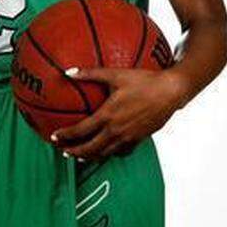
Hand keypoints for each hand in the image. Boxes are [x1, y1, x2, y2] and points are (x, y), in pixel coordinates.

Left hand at [51, 66, 187, 160]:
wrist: (172, 91)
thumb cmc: (143, 80)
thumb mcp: (114, 74)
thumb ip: (89, 73)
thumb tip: (67, 71)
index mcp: (108, 116)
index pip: (81, 131)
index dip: (65, 136)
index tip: (54, 136)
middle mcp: (117, 130)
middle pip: (91, 148)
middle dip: (74, 151)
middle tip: (62, 150)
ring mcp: (129, 137)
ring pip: (105, 153)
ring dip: (90, 156)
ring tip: (79, 156)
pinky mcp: (140, 139)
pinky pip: (122, 151)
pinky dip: (110, 154)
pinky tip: (105, 151)